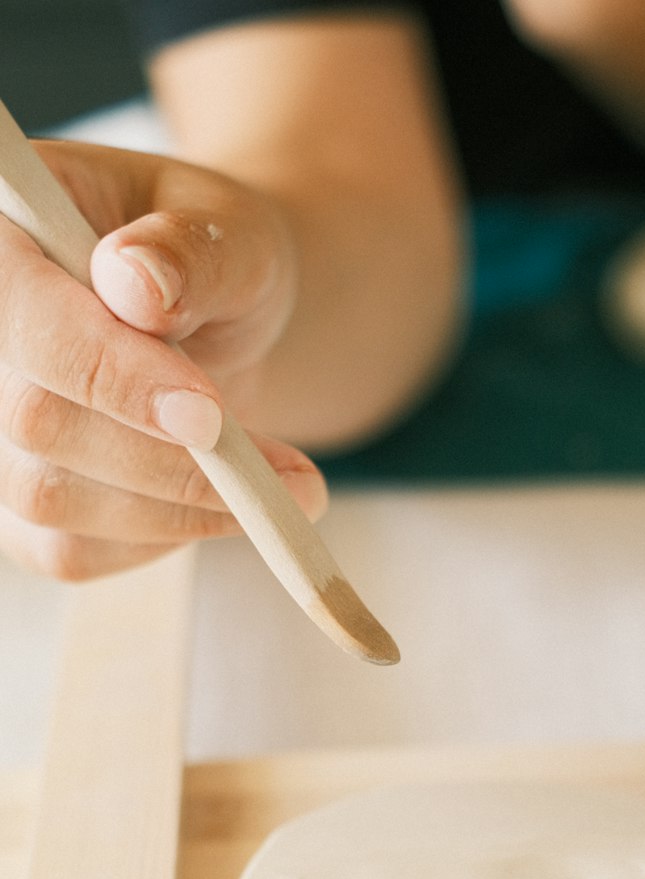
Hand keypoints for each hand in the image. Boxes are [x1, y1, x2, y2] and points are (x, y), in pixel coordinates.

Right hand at [0, 138, 327, 579]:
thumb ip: (190, 251)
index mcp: (4, 239)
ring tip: (283, 485)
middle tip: (289, 475)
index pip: (33, 324)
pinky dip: (160, 537)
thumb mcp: (229, 233)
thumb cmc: (212, 265)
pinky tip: (215, 503)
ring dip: (180, 508)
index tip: (211, 416)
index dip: (115, 377)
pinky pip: (72, 551)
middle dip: (172, 460)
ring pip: (54, 502)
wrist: (211, 322)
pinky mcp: (11, 510)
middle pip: (38, 423)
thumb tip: (138, 283)